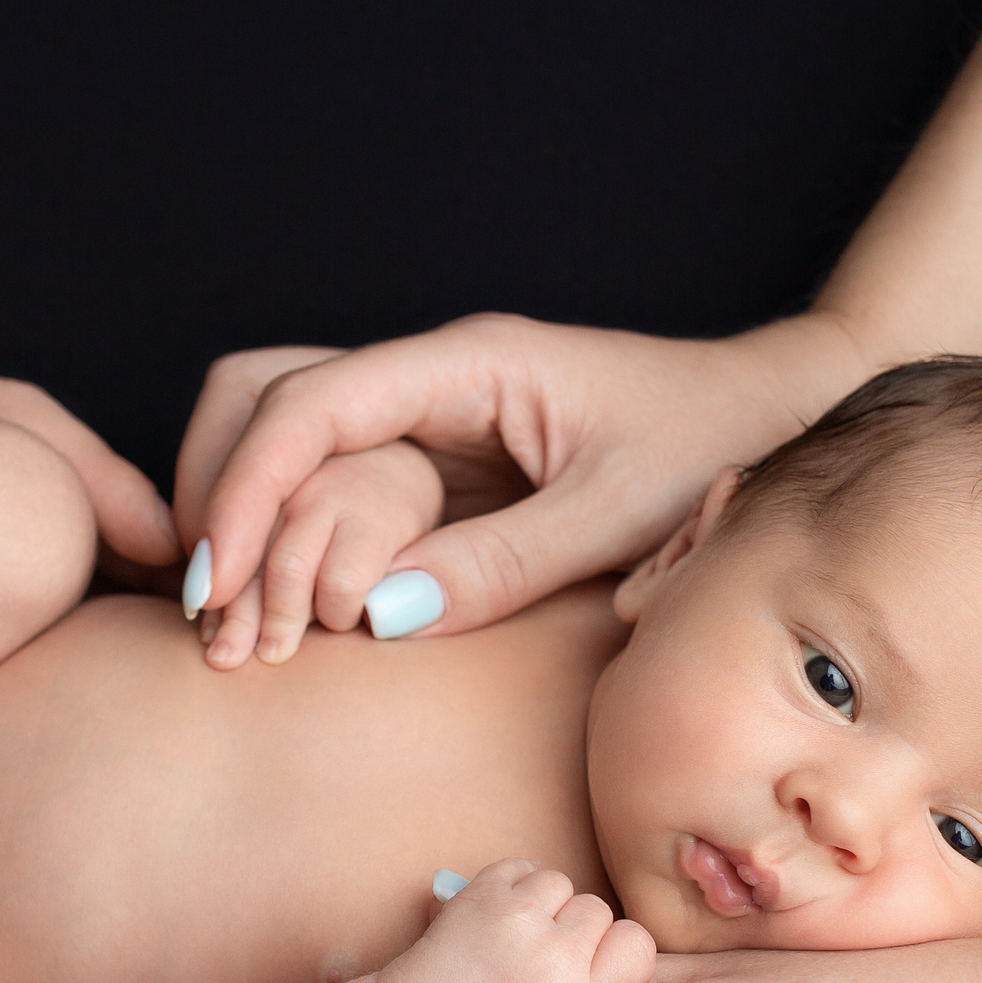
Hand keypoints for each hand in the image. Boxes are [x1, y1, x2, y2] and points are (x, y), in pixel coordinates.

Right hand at [174, 313, 870, 641]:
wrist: (771, 415)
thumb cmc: (713, 447)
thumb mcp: (620, 517)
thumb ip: (503, 565)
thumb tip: (375, 616)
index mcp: (470, 361)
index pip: (310, 405)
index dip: (246, 492)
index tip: (217, 583)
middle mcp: (427, 374)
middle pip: (256, 396)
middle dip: (215, 497)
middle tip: (210, 612)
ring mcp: (420, 414)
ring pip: (275, 433)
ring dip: (238, 516)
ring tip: (232, 620)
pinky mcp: (427, 460)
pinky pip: (323, 480)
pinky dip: (283, 536)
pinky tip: (278, 608)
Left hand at [368, 860, 655, 982]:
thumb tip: (633, 952)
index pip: (639, 947)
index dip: (609, 953)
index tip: (575, 973)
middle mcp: (566, 971)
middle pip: (599, 913)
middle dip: (568, 930)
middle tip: (529, 964)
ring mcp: (528, 932)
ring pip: (561, 886)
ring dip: (536, 904)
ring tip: (505, 943)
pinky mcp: (490, 902)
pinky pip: (522, 868)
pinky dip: (504, 885)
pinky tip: (485, 922)